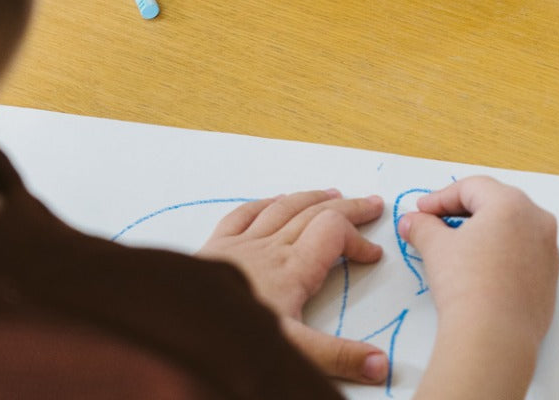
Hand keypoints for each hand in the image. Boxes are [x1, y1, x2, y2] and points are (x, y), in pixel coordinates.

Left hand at [198, 189, 388, 384]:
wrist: (178, 327)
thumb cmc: (232, 338)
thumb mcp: (293, 352)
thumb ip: (338, 356)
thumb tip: (381, 365)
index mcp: (293, 269)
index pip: (334, 234)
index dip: (358, 239)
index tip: (373, 256)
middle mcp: (270, 248)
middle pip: (315, 214)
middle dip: (347, 208)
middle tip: (372, 205)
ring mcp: (241, 244)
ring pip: (283, 208)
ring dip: (311, 198)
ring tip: (332, 193)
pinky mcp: (215, 248)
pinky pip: (244, 214)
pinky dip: (265, 203)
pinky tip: (274, 199)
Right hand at [399, 177, 558, 398]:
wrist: (494, 339)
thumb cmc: (467, 284)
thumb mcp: (435, 247)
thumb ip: (422, 226)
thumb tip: (412, 222)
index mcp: (511, 203)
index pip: (471, 188)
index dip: (441, 198)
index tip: (422, 211)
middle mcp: (537, 220)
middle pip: (495, 203)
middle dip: (463, 210)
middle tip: (437, 221)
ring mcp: (548, 250)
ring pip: (512, 227)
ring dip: (484, 231)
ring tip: (457, 245)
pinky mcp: (550, 278)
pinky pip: (523, 252)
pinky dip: (501, 252)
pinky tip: (480, 268)